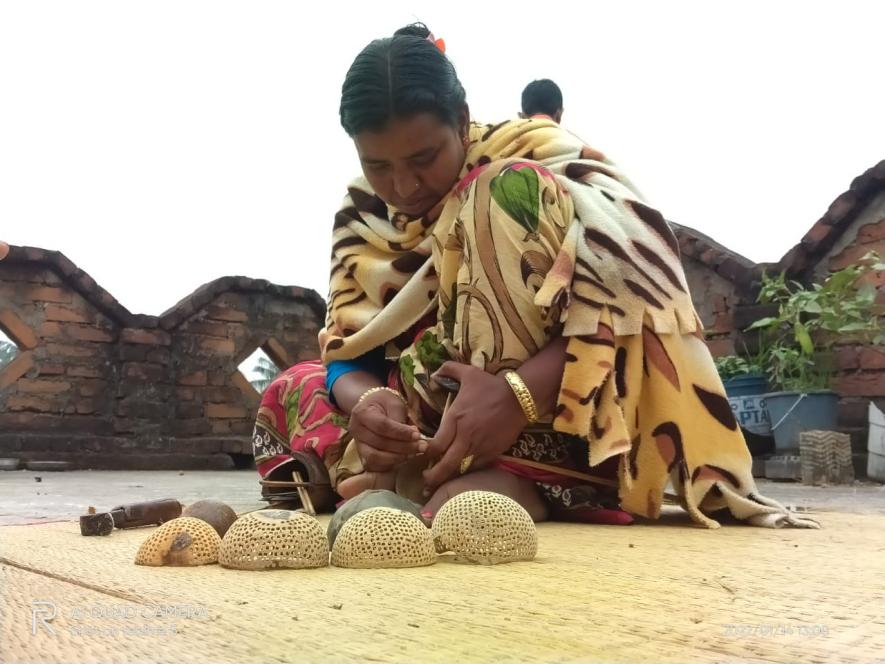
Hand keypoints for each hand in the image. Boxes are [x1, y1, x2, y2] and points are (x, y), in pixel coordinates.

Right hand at [349, 389, 425, 471]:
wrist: (371, 408)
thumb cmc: (384, 403)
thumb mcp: (393, 402)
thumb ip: (400, 418)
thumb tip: (412, 436)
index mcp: (361, 413)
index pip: (382, 426)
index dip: (401, 433)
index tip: (418, 435)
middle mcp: (355, 430)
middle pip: (380, 443)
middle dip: (404, 447)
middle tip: (422, 447)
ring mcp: (357, 445)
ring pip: (375, 458)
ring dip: (398, 458)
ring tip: (414, 453)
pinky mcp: (362, 456)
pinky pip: (375, 466)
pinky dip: (391, 464)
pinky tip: (404, 458)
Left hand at [422, 362, 526, 490]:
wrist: (519, 398)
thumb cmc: (491, 386)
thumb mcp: (469, 372)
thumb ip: (449, 369)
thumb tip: (433, 373)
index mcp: (455, 418)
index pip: (435, 445)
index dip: (427, 454)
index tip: (423, 455)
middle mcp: (465, 436)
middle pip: (445, 463)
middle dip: (433, 476)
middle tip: (426, 481)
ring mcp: (480, 446)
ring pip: (460, 468)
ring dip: (449, 476)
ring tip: (441, 482)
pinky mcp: (493, 452)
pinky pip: (476, 466)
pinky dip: (467, 470)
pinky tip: (461, 472)